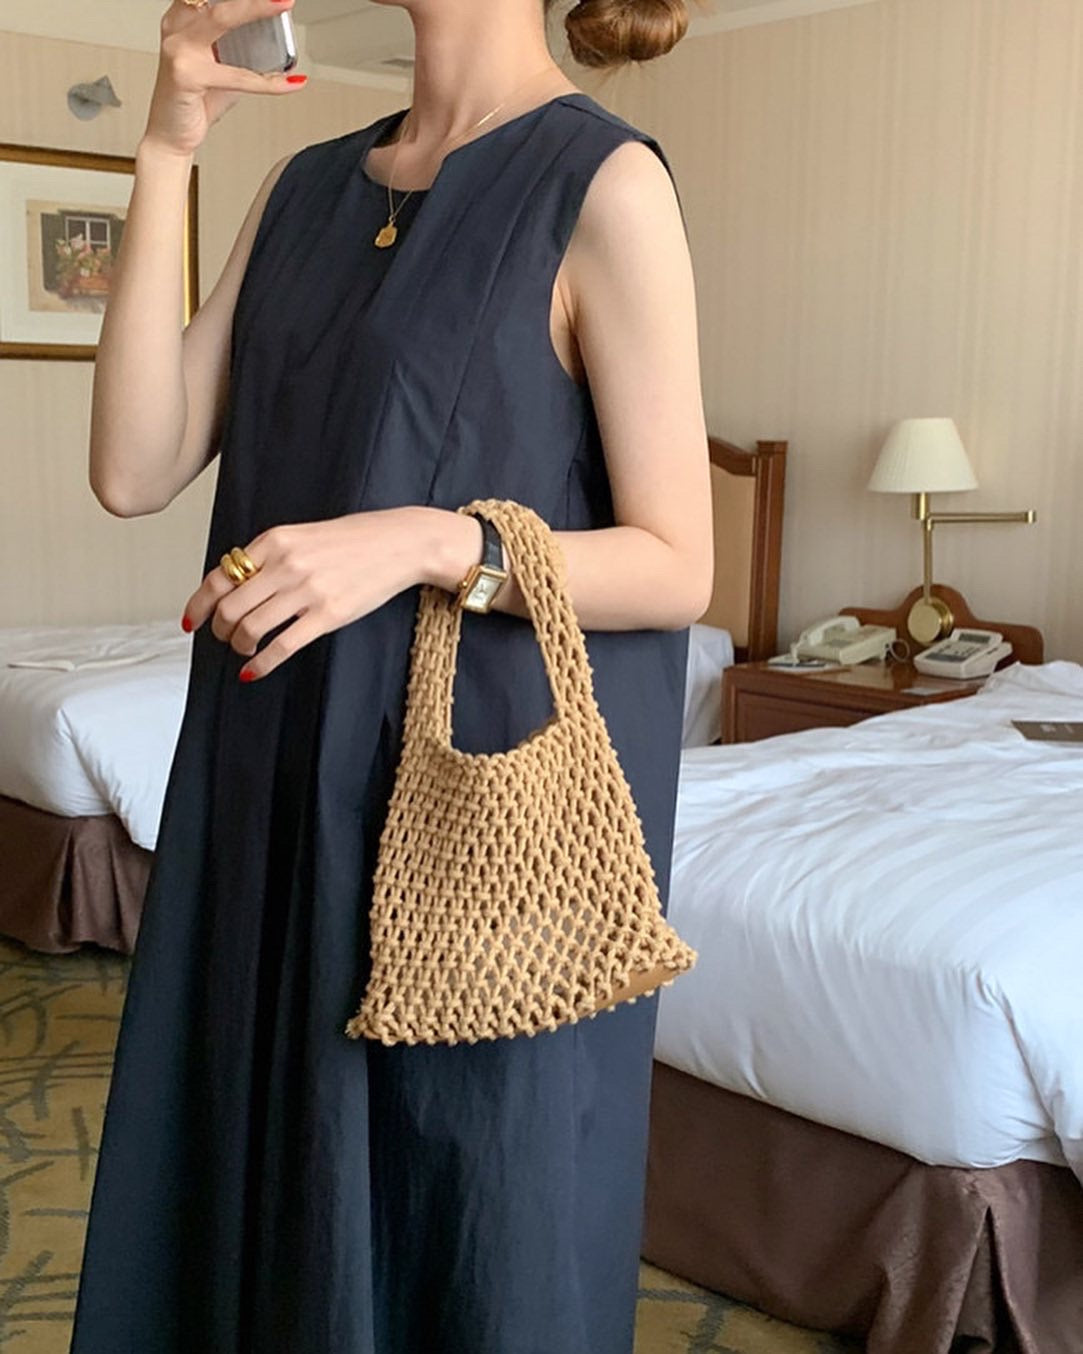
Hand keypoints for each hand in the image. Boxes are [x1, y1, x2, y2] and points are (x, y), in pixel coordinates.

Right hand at [145, 0, 305, 159]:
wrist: (171, 136)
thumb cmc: (195, 100)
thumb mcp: (223, 66)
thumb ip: (242, 48)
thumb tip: (277, 40)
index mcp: (183, 18)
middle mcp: (176, 27)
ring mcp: (179, 48)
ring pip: (224, 19)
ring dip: (257, 9)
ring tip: (283, 5)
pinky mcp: (186, 75)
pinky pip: (237, 75)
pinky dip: (268, 81)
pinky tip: (289, 82)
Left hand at [181, 508, 442, 679]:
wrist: (400, 543)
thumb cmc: (353, 540)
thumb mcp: (302, 535)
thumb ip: (269, 556)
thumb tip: (234, 585)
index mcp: (275, 540)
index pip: (220, 577)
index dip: (198, 604)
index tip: (191, 622)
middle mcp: (286, 564)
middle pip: (229, 607)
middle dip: (219, 631)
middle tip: (224, 638)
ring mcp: (307, 591)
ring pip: (250, 628)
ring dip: (239, 647)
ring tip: (244, 650)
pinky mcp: (329, 615)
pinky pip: (282, 646)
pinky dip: (261, 664)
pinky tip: (253, 671)